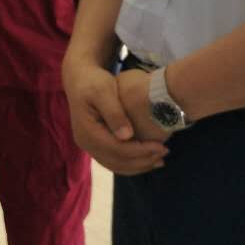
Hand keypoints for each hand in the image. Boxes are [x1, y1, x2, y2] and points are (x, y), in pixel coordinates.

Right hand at [62, 58, 167, 174]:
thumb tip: (127, 135)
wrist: (80, 78)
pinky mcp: (95, 145)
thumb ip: (114, 112)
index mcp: (87, 131)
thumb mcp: (104, 91)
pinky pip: (113, 160)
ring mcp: (89, 146)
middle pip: (116, 161)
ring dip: (138, 165)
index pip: (116, 149)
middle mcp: (85, 143)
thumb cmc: (94, 81)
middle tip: (164, 153)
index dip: (140, 151)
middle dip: (142, 160)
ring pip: (115, 164)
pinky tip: (146, 158)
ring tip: (159, 159)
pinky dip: (131, 163)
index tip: (161, 146)